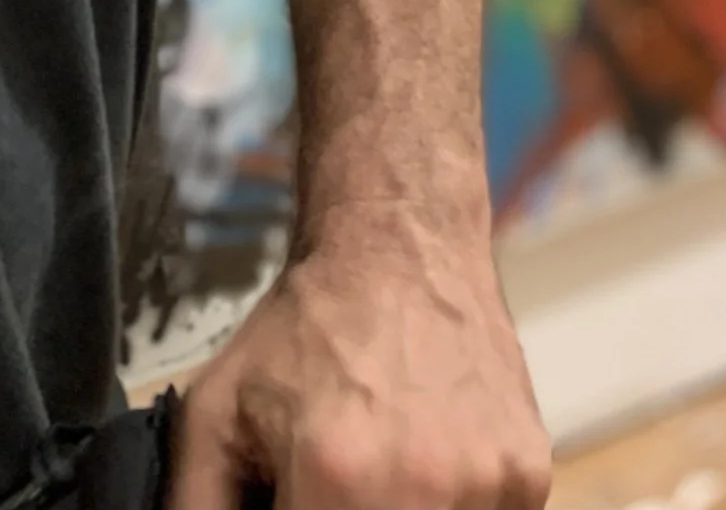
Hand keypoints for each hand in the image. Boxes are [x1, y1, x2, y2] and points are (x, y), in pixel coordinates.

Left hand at [169, 210, 551, 509]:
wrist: (401, 242)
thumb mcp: (214, 413)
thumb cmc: (310, 324)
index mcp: (338, 479)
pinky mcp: (528, 478)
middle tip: (329, 486)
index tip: (292, 501)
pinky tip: (423, 462)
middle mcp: (421, 488)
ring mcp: (487, 485)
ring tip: (377, 466)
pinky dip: (448, 509)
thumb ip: (197, 506)